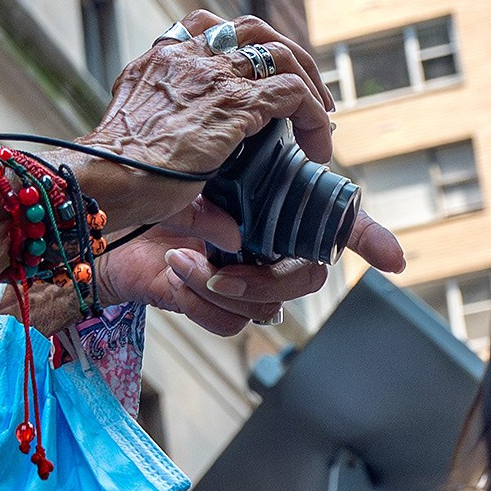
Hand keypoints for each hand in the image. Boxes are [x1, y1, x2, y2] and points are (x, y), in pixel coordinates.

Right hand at [76, 10, 335, 227]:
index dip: (241, 49)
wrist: (103, 178)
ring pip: (280, 52)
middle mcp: (185, 57)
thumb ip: (190, 185)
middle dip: (286, 55)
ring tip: (322, 117)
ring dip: (308, 80)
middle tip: (305, 92)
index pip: (206, 28)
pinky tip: (317, 148)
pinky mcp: (236, 103)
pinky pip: (292, 93)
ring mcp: (212, 75)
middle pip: (252, 28)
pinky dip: (313, 116)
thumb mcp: (146, 162)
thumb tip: (231, 228)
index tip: (258, 79)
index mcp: (158, 62)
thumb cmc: (113, 178)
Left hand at [95, 196, 405, 336]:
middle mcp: (261, 247)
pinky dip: (201, 301)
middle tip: (226, 264)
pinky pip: (231, 325)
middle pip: (306, 279)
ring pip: (269, 310)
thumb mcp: (195, 165)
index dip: (371, 240)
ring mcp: (239, 280)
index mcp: (269, 207)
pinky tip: (177, 272)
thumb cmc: (146, 187)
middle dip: (270, 281)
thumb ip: (239, 171)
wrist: (96, 222)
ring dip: (224, 287)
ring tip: (185, 258)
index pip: (335, 225)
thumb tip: (255, 202)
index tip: (394, 259)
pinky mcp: (209, 305)